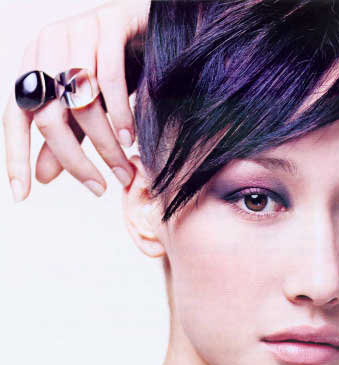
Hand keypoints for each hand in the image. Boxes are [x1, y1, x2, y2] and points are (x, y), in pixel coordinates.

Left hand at [3, 0, 149, 200]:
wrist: (152, 25)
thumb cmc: (116, 68)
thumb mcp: (86, 109)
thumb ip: (65, 138)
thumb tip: (42, 176)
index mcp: (32, 66)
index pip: (14, 117)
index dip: (15, 157)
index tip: (22, 195)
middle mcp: (46, 45)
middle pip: (50, 117)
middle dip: (76, 161)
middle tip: (100, 189)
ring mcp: (76, 31)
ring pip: (83, 103)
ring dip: (106, 146)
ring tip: (124, 170)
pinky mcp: (108, 23)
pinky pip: (110, 78)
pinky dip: (121, 114)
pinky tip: (132, 139)